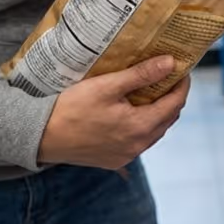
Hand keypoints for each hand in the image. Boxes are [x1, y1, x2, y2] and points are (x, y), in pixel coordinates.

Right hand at [37, 56, 190, 169]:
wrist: (41, 136)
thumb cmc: (72, 108)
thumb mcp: (107, 86)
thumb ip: (141, 75)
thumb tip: (170, 63)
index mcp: (140, 127)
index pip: (175, 104)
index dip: (182, 85)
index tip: (182, 69)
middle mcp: (138, 146)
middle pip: (168, 119)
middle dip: (172, 97)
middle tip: (167, 77)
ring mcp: (126, 155)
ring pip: (154, 131)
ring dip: (158, 112)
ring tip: (151, 91)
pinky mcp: (114, 160)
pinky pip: (139, 141)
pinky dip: (143, 125)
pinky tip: (132, 111)